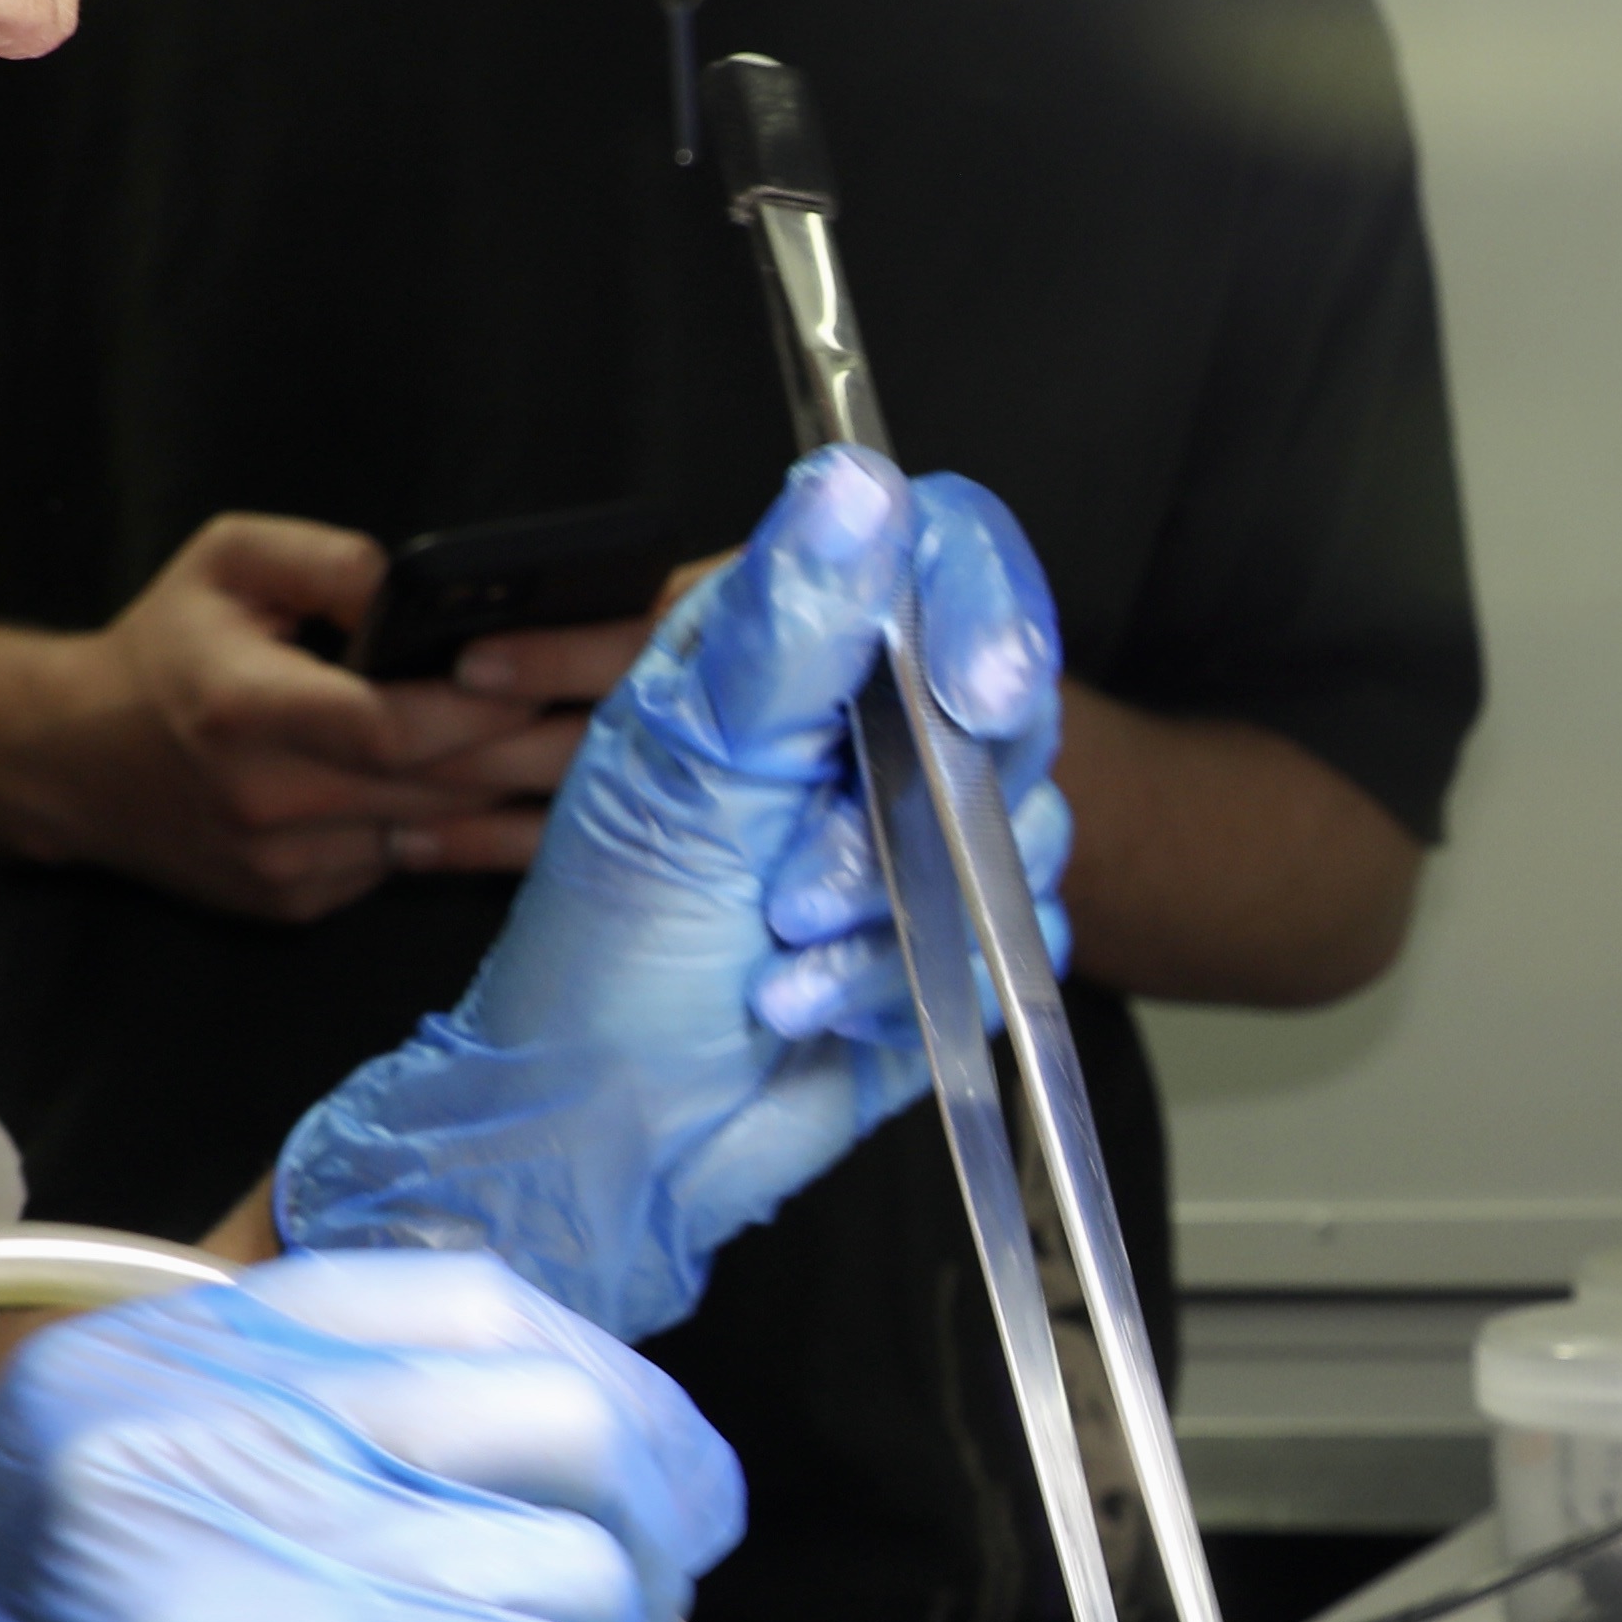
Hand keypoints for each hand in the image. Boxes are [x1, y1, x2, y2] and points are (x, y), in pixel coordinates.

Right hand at [0, 519, 585, 921]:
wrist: (74, 762)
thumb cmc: (167, 648)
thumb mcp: (228, 560)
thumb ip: (326, 559)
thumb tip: (418, 582)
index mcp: (245, 711)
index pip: (389, 725)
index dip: (476, 704)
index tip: (547, 671)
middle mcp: (266, 801)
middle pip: (436, 788)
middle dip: (537, 751)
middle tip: (626, 716)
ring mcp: (284, 866)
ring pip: (436, 837)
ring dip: (523, 801)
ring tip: (613, 765)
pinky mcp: (298, 902)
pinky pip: (404, 866)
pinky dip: (465, 835)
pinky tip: (530, 804)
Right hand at [0, 1255, 735, 1621]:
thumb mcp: (75, 1556)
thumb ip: (269, 1468)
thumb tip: (518, 1447)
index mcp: (126, 1374)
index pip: (459, 1299)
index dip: (582, 1389)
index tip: (622, 1472)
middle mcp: (192, 1449)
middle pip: (563, 1412)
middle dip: (637, 1524)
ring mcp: (267, 1593)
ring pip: (585, 1576)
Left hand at [269, 447, 1070, 1342]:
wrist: (606, 1131)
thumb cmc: (602, 949)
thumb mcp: (682, 768)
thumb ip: (785, 629)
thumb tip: (857, 491)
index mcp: (793, 649)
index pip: (942, 558)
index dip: (983, 608)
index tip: (976, 688)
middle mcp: (864, 730)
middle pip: (1008, 694)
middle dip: (919, 798)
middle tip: (813, 869)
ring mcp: (914, 837)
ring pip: (1018, 827)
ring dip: (895, 903)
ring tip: (781, 938)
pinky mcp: (949, 942)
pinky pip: (1007, 940)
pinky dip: (905, 978)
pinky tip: (808, 1000)